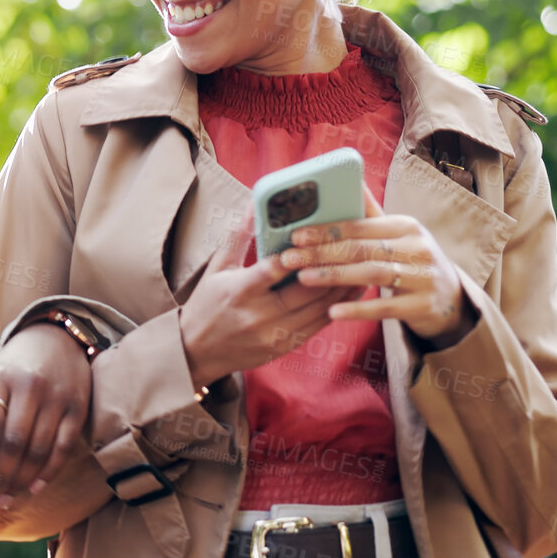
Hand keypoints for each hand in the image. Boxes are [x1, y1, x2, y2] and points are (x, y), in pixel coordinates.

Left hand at [0, 323, 90, 511]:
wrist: (58, 338)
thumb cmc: (16, 366)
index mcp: (0, 377)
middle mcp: (30, 386)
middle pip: (14, 440)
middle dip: (0, 477)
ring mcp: (57, 397)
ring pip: (38, 449)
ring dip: (21, 480)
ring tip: (6, 501)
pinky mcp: (78, 408)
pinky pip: (62, 448)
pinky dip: (48, 472)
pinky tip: (34, 488)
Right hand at [179, 223, 360, 388]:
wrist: (195, 352)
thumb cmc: (205, 305)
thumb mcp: (216, 268)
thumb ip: (238, 237)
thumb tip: (253, 205)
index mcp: (239, 291)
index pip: (274, 270)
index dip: (298, 254)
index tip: (319, 236)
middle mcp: (258, 315)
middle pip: (304, 291)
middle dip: (331, 270)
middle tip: (353, 250)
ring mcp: (273, 335)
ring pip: (316, 310)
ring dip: (341, 291)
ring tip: (361, 270)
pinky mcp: (283, 348)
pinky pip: (315, 327)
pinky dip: (333, 310)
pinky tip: (347, 295)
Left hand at [283, 185, 476, 345]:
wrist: (451, 299)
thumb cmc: (412, 261)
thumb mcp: (397, 235)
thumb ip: (370, 215)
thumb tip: (349, 178)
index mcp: (406, 226)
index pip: (360, 225)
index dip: (326, 230)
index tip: (295, 234)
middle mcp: (417, 248)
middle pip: (362, 249)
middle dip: (322, 253)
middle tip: (289, 259)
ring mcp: (423, 277)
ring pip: (372, 274)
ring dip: (335, 276)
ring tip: (303, 278)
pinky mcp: (422, 306)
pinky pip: (385, 307)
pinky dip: (358, 309)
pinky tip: (332, 311)